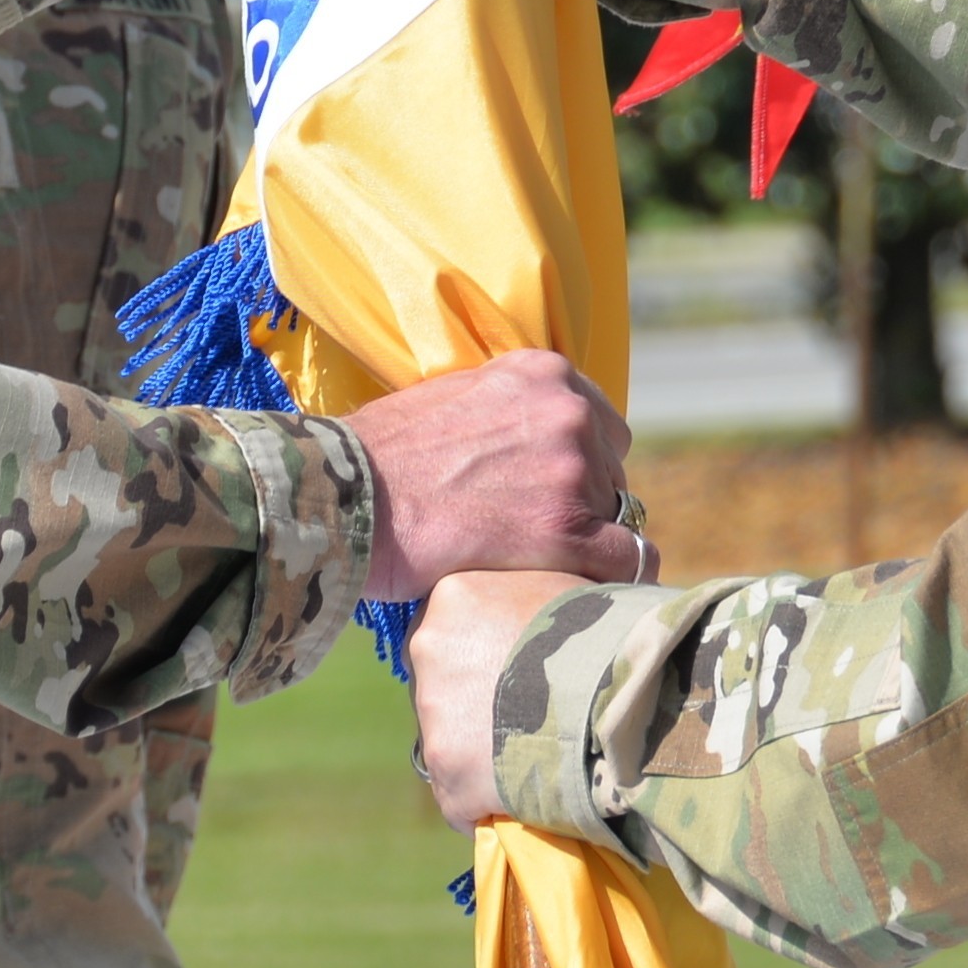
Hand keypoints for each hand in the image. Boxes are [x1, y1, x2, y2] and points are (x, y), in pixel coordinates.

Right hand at [341, 350, 641, 600]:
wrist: (344, 497)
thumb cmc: (381, 456)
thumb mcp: (454, 398)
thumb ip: (507, 412)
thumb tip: (530, 450)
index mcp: (543, 372)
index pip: (598, 424)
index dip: (577, 465)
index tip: (546, 496)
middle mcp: (567, 410)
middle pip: (611, 469)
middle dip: (582, 501)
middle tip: (529, 534)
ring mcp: (570, 469)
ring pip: (615, 515)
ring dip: (582, 540)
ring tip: (529, 564)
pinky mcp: (563, 529)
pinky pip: (623, 560)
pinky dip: (610, 580)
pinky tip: (585, 594)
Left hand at [413, 569, 586, 831]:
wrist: (625, 689)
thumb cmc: (607, 630)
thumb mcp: (559, 589)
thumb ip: (524, 603)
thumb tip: (530, 622)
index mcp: (454, 595)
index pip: (448, 632)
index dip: (481, 658)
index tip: (514, 675)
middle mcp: (429, 646)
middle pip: (440, 687)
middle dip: (473, 707)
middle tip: (526, 719)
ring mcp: (434, 713)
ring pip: (449, 745)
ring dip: (482, 756)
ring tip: (537, 759)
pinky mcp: (448, 772)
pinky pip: (462, 800)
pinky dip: (488, 804)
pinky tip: (528, 799)